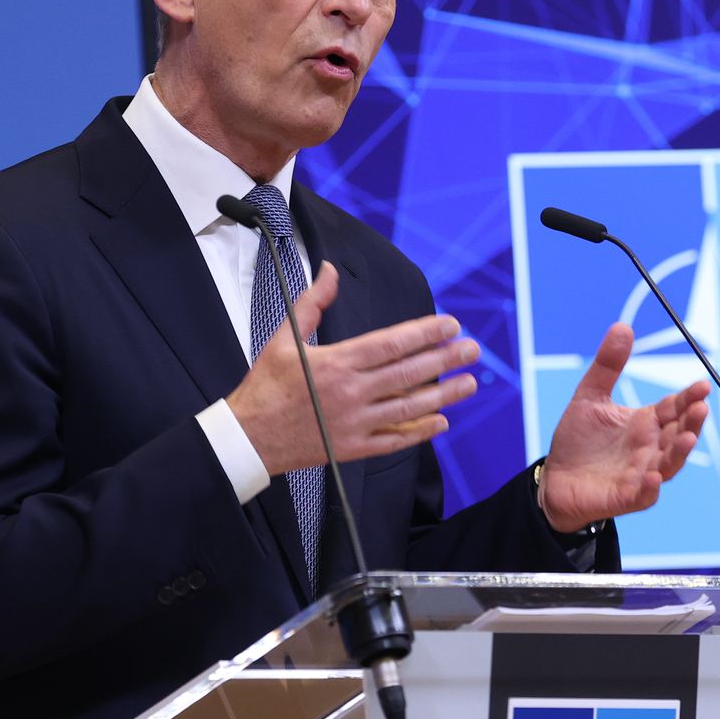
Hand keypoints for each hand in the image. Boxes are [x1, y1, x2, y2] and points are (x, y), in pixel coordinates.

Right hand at [225, 262, 479, 474]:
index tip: (450, 324)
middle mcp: (351, 393)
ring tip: (469, 383)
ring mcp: (355, 423)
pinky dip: (421, 432)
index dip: (426, 333)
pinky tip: (441, 421)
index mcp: (337, 362)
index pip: (393, 343)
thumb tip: (330, 270)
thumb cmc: (265, 386)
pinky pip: (395, 440)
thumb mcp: (284, 337)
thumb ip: (313, 302)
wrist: (247, 437)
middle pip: (410, 373)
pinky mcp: (353, 447)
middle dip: (445, 359)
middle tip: (471, 349)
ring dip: (444, 395)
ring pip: (410, 408)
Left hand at [540, 323, 710, 532]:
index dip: (689, 397)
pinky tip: (653, 476)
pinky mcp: (624, 497)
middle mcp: (649, 449)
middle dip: (691, 422)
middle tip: (700, 407)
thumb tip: (622, 325)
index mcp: (645, 423)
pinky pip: (643, 495)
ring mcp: (640, 474)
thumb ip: (608, 365)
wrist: (555, 479)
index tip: (703, 385)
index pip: (673, 408)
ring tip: (689, 437)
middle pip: (678, 435)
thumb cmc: (578, 441)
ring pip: (669, 464)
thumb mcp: (590, 397)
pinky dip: (650, 488)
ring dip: (680, 453)